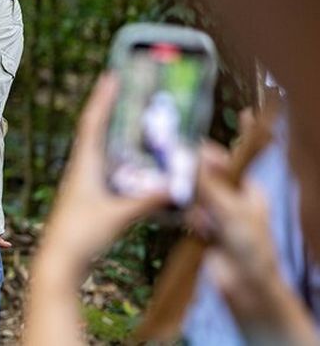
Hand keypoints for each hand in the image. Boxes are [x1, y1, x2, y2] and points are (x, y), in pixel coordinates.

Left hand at [38, 74, 167, 273]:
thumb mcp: (117, 216)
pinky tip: (135, 163)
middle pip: (97, 131)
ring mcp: (84, 185)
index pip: (93, 124)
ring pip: (102, 150)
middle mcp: (82, 171)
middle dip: (111, 109)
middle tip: (126, 90)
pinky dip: (121, 159)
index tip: (112, 76)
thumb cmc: (80, 238)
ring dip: (116, 133)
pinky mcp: (89, 200)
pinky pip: (107, 170)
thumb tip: (176, 186)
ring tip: (132, 118)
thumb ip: (146, 201)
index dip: (103, 99)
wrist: (59, 264)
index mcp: (84, 167)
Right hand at [187, 143, 319, 343]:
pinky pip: (189, 215)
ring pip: (194, 197)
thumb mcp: (231, 209)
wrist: (244, 286)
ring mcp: (215, 215)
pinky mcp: (201, 229)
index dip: (209, 156)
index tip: (192, 149)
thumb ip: (210, 182)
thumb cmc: (250, 245)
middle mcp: (230, 199)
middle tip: (185, 180)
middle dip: (197, 183)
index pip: (226, 164)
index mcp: (247, 189)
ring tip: (206, 222)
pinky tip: (202, 232)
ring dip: (196, 207)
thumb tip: (198, 152)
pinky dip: (193, 221)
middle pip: (205, 179)